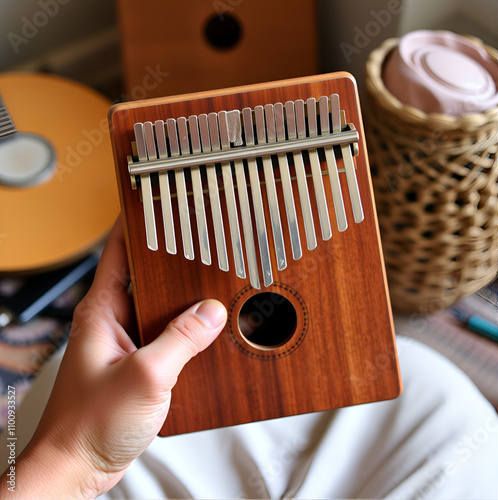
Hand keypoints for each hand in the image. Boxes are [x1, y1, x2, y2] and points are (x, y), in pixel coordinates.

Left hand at [0, 217, 226, 498]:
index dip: (137, 226)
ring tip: (209, 287)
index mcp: (102, 312)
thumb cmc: (88, 425)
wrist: (77, 467)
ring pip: (158, 307)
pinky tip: (204, 332)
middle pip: (144, 276)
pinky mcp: (138, 362)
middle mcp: (112, 322)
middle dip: (172, 262)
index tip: (158, 205)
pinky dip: (185, 330)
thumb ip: (181, 341)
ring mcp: (125, 342)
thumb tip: (211, 313)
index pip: (118, 252)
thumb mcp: (145, 376)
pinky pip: (165, 335)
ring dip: (182, 300)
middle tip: (199, 244)